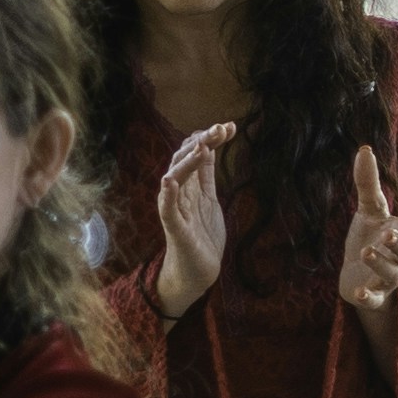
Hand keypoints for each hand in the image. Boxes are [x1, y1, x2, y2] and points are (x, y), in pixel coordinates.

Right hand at [145, 124, 231, 321]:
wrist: (198, 272)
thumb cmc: (202, 234)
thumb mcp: (208, 198)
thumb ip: (205, 174)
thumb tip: (209, 146)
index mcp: (189, 186)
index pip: (195, 153)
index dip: (210, 138)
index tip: (231, 126)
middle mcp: (179, 193)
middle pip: (184, 159)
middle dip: (202, 141)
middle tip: (221, 128)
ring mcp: (176, 210)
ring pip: (175, 178)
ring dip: (186, 161)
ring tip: (200, 146)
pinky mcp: (175, 229)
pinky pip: (167, 210)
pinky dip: (167, 195)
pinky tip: (168, 181)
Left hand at [333, 141, 397, 319]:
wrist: (358, 276)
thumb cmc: (371, 238)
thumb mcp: (369, 211)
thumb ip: (369, 183)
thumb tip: (365, 148)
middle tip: (390, 234)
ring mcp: (388, 278)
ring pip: (392, 273)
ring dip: (381, 263)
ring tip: (367, 251)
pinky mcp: (373, 295)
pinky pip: (374, 298)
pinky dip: (368, 297)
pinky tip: (359, 293)